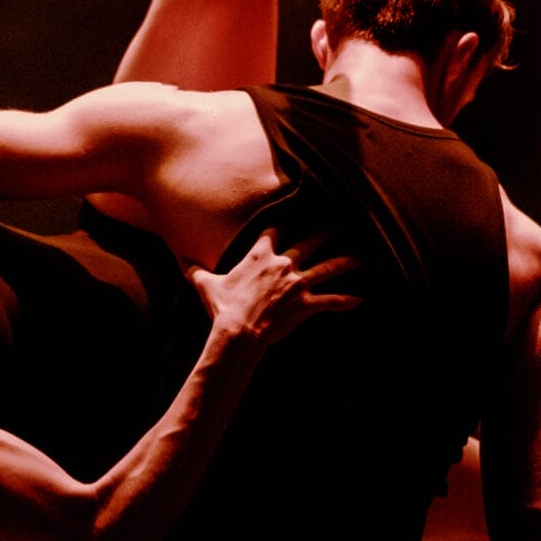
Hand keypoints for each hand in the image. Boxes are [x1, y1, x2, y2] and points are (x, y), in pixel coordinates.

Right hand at [187, 229, 358, 345]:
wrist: (237, 332)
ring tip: (360, 259)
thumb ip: (194, 271)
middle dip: (325, 231)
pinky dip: (346, 301)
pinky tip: (359, 301)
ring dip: (345, 263)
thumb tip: (180, 261)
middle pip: (309, 241)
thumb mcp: (205, 286)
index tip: (295, 208)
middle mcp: (283, 264)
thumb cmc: (222, 308)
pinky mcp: (305, 305)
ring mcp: (297, 283)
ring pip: (327, 268)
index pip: (274, 230)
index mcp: (260, 255)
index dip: (284, 219)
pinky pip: (331, 301)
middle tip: (339, 223)